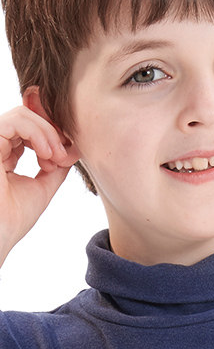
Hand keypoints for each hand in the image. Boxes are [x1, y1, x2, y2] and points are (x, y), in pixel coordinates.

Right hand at [0, 105, 76, 265]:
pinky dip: (38, 132)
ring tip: (55, 157)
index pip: (30, 130)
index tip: (65, 157)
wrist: (0, 233)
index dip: (52, 136)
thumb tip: (71, 148)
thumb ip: (55, 166)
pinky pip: (16, 120)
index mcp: (4, 155)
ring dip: (48, 133)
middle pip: (29, 118)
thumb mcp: (42, 186)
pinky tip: (46, 154)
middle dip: (53, 133)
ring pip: (24, 115)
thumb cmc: (14, 217)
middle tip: (62, 157)